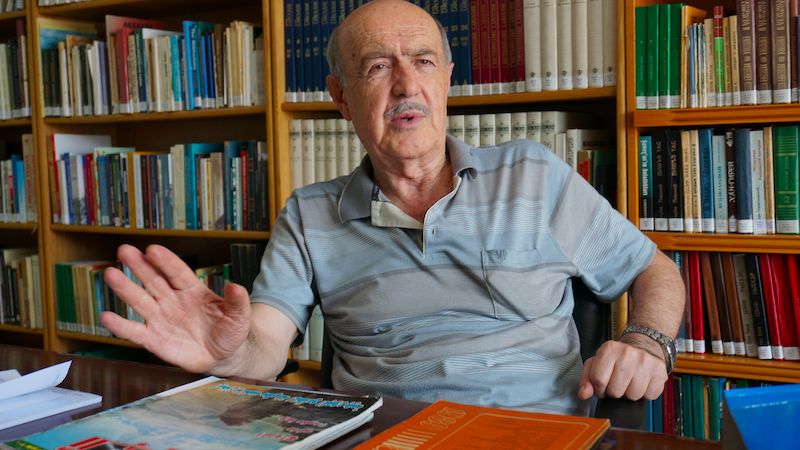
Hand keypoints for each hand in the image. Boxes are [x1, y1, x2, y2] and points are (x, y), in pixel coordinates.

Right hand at [100, 244, 251, 373]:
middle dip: (139, 266)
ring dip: (125, 288)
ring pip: (140, 300)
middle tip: (124, 250)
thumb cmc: (230, 330)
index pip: (177, 272)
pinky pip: (134, 332)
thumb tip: (236, 286)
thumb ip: (237, 302)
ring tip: (111, 274)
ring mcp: (161, 318)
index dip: (165, 261)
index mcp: (193, 291)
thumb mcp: (240, 316)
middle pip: (154, 280)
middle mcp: (172, 300)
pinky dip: (120, 326)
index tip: (152, 249)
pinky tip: (106, 317)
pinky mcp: (154, 339)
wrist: (224, 355)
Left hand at [577, 336, 667, 400]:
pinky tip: (642, 383)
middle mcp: (628, 353)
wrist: (644, 345)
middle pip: (615, 391)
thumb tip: (583, 394)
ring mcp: (646, 362)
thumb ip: (586, 379)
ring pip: (632, 396)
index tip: (603, 386)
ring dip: (629, 393)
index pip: (598, 380)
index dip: (599, 389)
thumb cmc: (617, 357)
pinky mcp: (660, 372)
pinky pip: (649, 396)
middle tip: (618, 383)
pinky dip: (645, 394)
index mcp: (609, 349)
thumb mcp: (597, 362)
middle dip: (614, 392)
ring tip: (630, 382)